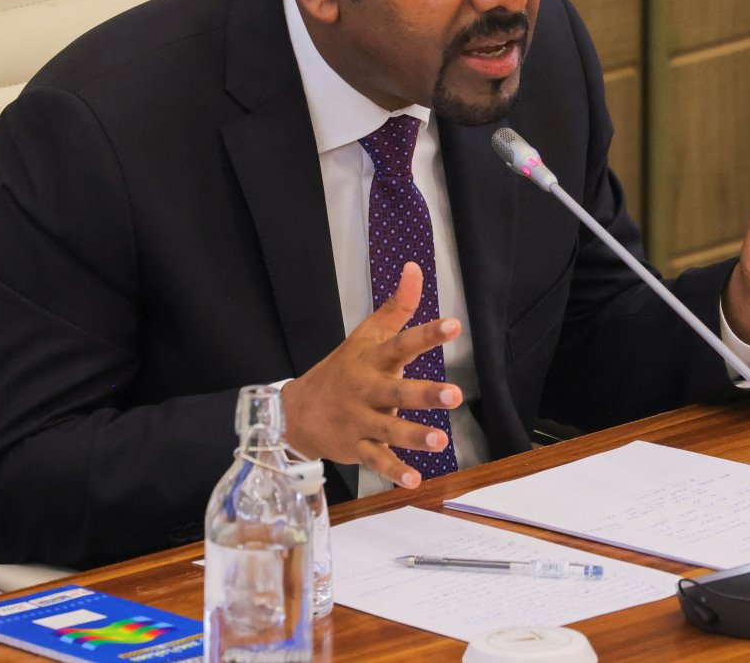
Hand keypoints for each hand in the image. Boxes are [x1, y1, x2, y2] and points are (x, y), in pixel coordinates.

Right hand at [282, 262, 461, 488]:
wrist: (295, 411)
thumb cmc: (342, 370)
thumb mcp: (365, 335)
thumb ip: (396, 306)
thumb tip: (415, 268)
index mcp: (372, 360)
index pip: (401, 342)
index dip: (427, 334)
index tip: (454, 325)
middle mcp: (366, 390)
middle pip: (397, 391)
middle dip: (424, 393)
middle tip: (453, 394)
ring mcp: (360, 420)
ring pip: (389, 428)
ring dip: (414, 436)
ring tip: (440, 441)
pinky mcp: (356, 447)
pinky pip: (376, 461)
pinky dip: (393, 472)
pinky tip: (414, 481)